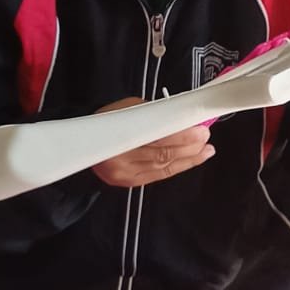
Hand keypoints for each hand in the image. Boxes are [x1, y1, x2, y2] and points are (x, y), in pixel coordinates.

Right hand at [91, 98, 214, 187]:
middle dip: (189, 146)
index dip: (180, 135)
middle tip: (205, 136)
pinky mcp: (130, 182)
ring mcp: (126, 174)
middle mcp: (121, 159)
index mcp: (117, 136)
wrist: (84, 142)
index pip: (156, 138)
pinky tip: (194, 159)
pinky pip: (160, 175)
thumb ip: (153, 113)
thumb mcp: (127, 107)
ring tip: (206, 149)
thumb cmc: (107, 119)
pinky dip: (180, 166)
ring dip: (190, 158)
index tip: (198, 128)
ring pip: (164, 168)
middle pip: (162, 155)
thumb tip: (181, 116)